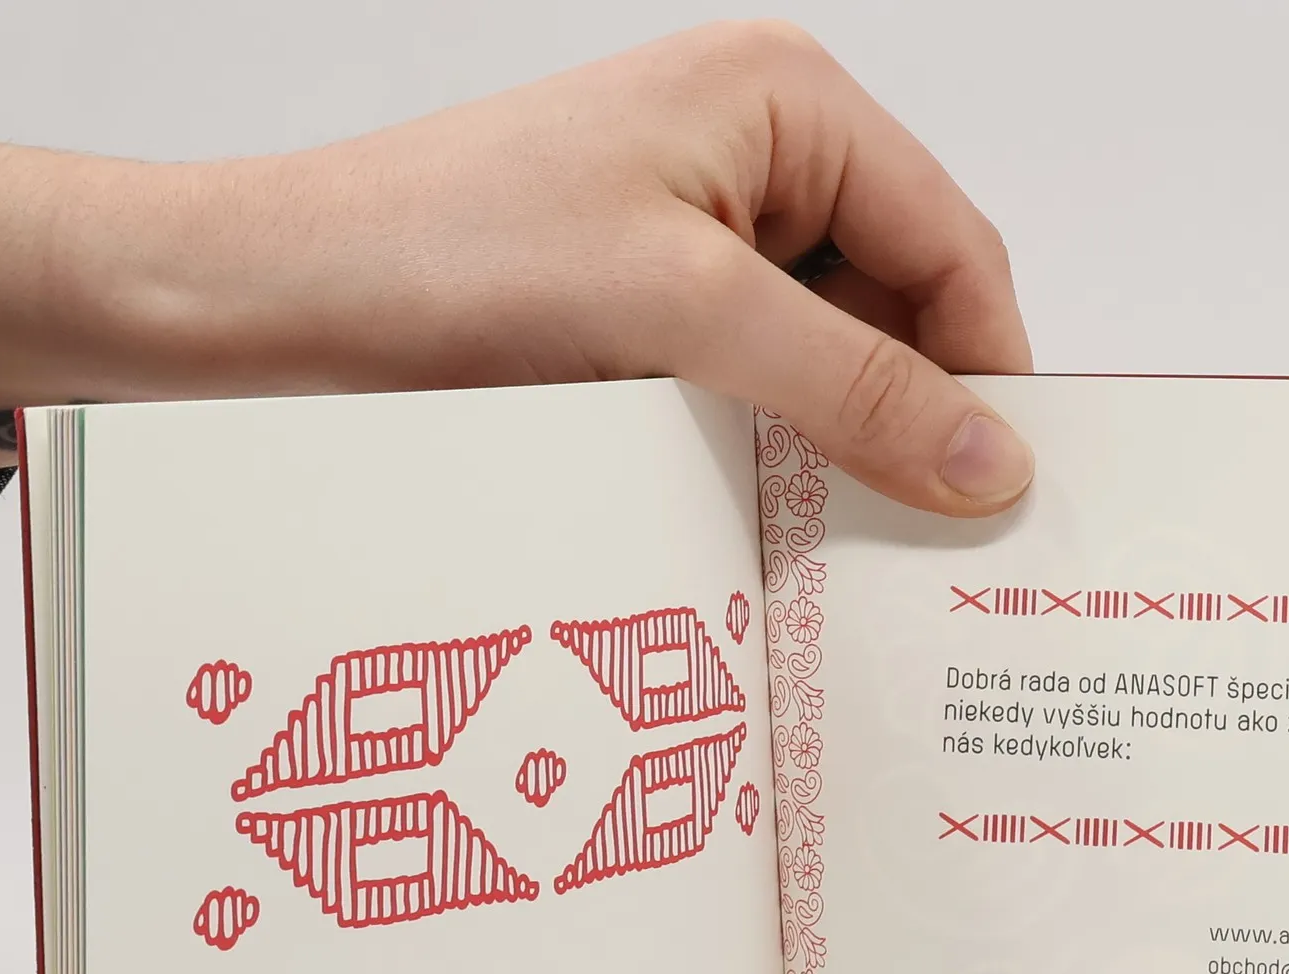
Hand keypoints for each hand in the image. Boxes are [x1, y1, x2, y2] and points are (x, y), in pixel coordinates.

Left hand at [0, 22, 1033, 514]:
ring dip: (847, 451)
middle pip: (906, 311)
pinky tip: (779, 524)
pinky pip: (763, 391)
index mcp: (788, 104)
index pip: (957, 251)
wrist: (274, 302)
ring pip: (836, 362)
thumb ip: (853, 386)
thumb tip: (995, 459)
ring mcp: (702, 238)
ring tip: (859, 553)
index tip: (1013, 501)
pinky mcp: (653, 311)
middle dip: (922, 421)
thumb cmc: (449, 256)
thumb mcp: (682, 312)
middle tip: (943, 551)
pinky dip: (782, 456)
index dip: (994, 375)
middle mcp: (759, 160)